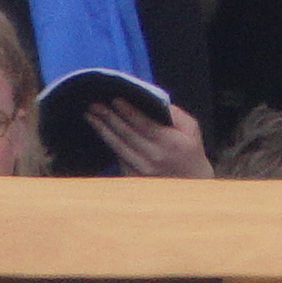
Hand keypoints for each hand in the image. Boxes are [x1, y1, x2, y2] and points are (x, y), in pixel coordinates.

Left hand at [92, 99, 214, 179]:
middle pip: (126, 134)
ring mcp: (141, 170)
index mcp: (169, 143)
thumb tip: (153, 101)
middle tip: (94, 104)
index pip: (144, 124)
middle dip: (108, 117)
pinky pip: (118, 157)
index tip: (115, 100)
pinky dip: (108, 142)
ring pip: (117, 146)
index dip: (128, 112)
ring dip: (102, 130)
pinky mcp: (133, 177)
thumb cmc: (190, 151)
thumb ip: (175, 113)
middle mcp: (153, 158)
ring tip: (90, 116)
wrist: (191, 183)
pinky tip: (100, 131)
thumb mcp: (191, 128)